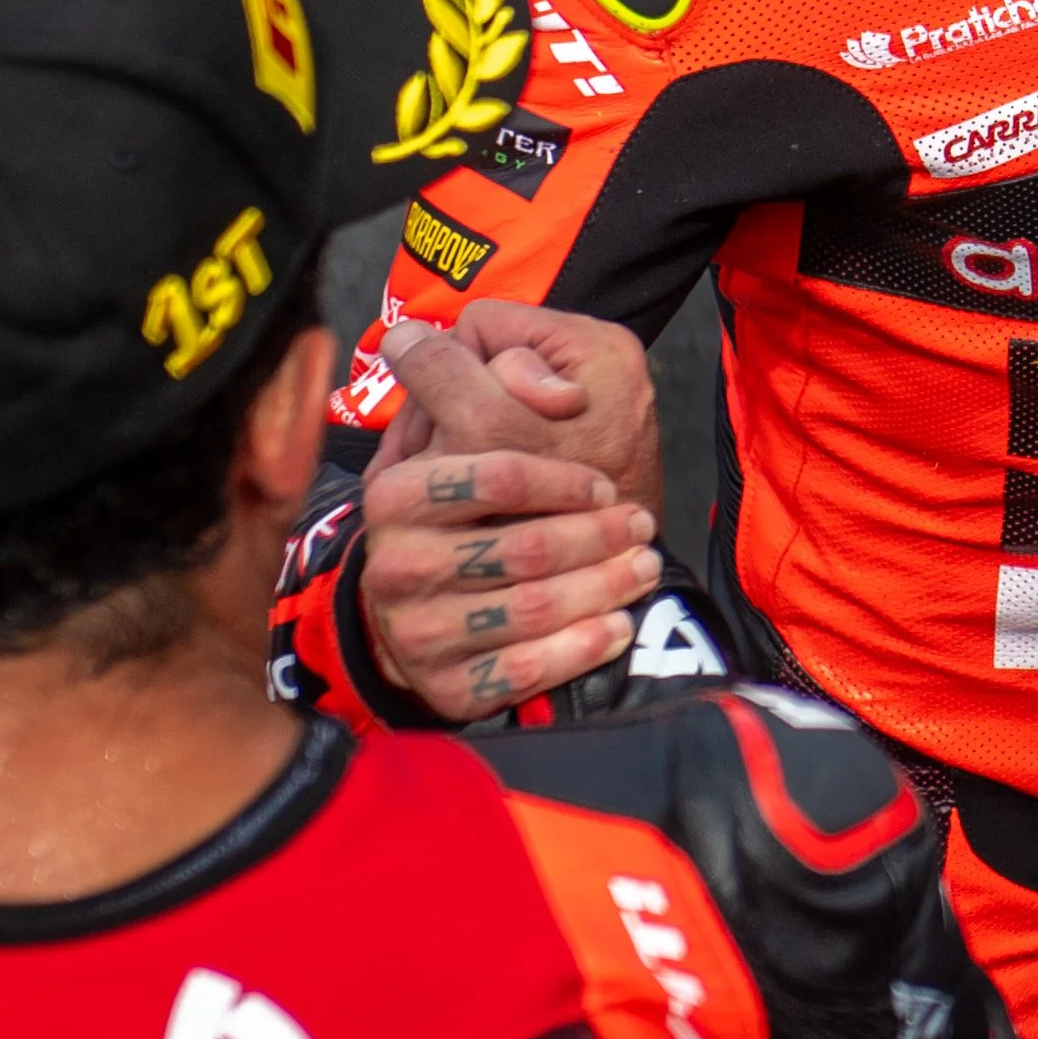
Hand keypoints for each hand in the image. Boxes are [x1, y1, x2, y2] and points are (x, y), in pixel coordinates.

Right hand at [357, 315, 661, 721]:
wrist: (437, 608)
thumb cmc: (471, 507)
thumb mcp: (469, 426)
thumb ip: (480, 374)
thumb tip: (471, 352)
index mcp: (397, 491)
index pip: (493, 473)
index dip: (559, 477)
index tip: (603, 484)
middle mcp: (394, 563)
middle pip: (524, 546)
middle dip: (597, 536)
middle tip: (640, 526)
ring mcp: (415, 631)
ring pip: (533, 608)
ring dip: (604, 587)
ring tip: (643, 566)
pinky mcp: (444, 687)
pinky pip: (522, 671)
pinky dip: (580, 647)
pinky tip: (615, 624)